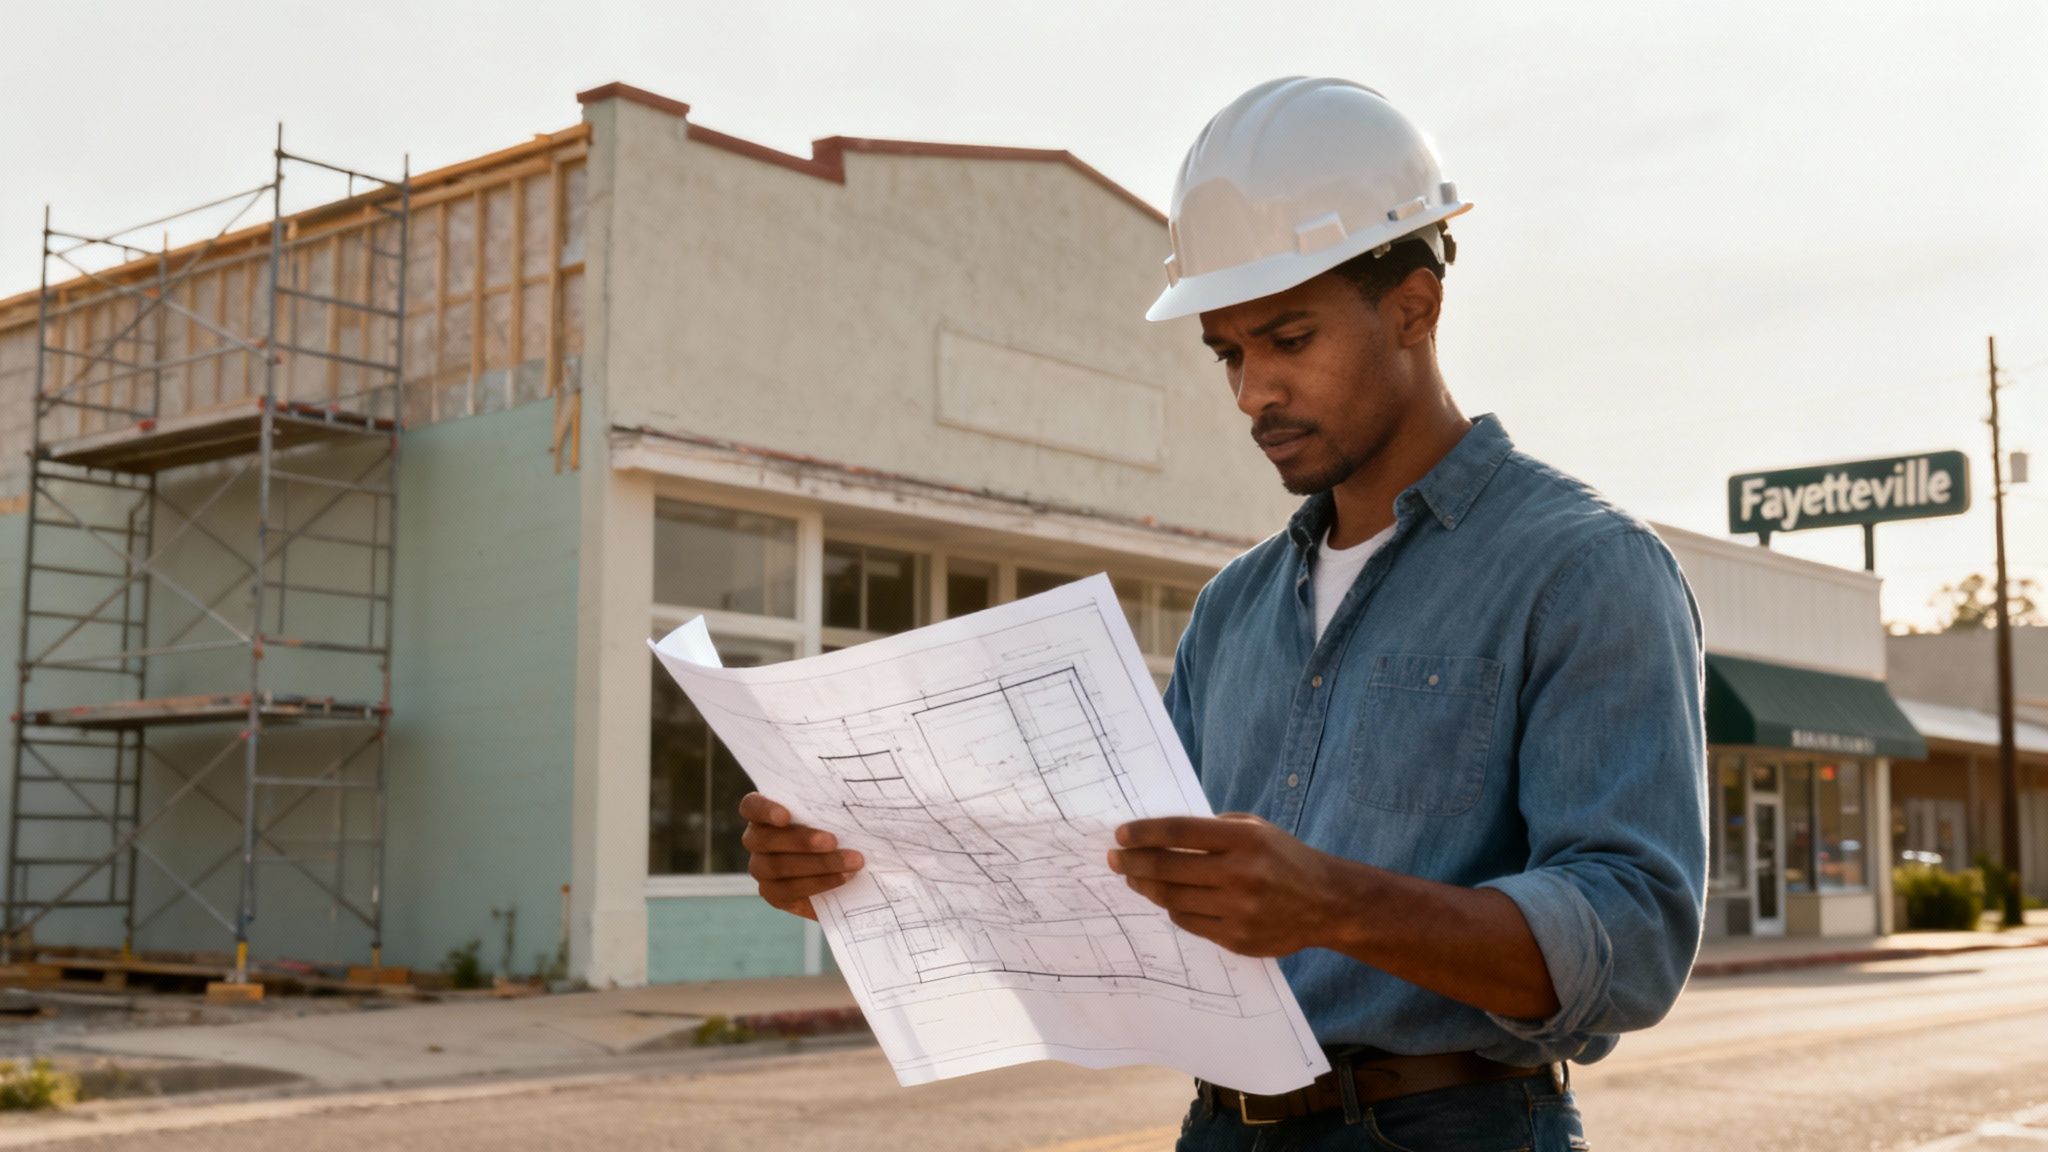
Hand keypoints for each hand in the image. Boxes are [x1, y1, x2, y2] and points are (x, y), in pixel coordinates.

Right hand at [738, 793, 863, 921]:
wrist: (849, 866)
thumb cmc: (841, 828)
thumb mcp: (839, 812)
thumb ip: (836, 805)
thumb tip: (857, 794)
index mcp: (766, 812)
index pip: (751, 806)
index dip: (764, 810)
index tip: (785, 816)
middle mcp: (757, 839)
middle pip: (764, 839)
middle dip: (801, 840)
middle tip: (832, 841)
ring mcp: (762, 868)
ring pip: (777, 867)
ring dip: (817, 864)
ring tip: (850, 863)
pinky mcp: (774, 894)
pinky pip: (789, 891)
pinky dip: (818, 884)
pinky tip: (842, 878)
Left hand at [1108, 813, 1342, 957]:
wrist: (1326, 904)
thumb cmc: (1284, 859)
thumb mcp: (1255, 829)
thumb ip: (1213, 829)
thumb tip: (1160, 835)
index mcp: (1244, 840)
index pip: (1178, 833)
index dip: (1143, 833)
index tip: (1120, 835)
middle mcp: (1240, 874)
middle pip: (1168, 869)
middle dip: (1133, 863)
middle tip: (1115, 859)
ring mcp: (1238, 911)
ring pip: (1173, 899)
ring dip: (1146, 887)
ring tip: (1134, 879)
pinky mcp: (1236, 939)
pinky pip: (1189, 923)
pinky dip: (1172, 908)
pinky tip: (1166, 899)